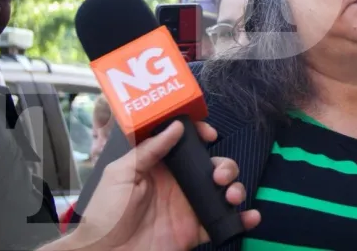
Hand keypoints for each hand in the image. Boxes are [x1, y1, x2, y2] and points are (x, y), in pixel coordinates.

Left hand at [57, 121, 259, 250]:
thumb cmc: (106, 213)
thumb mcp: (121, 174)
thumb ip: (149, 150)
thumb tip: (177, 126)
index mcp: (161, 167)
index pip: (187, 144)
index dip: (201, 135)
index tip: (210, 134)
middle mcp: (179, 184)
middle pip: (213, 167)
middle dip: (225, 166)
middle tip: (219, 177)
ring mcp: (189, 207)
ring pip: (223, 191)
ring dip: (236, 188)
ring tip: (232, 196)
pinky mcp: (195, 231)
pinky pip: (223, 222)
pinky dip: (242, 219)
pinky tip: (250, 216)